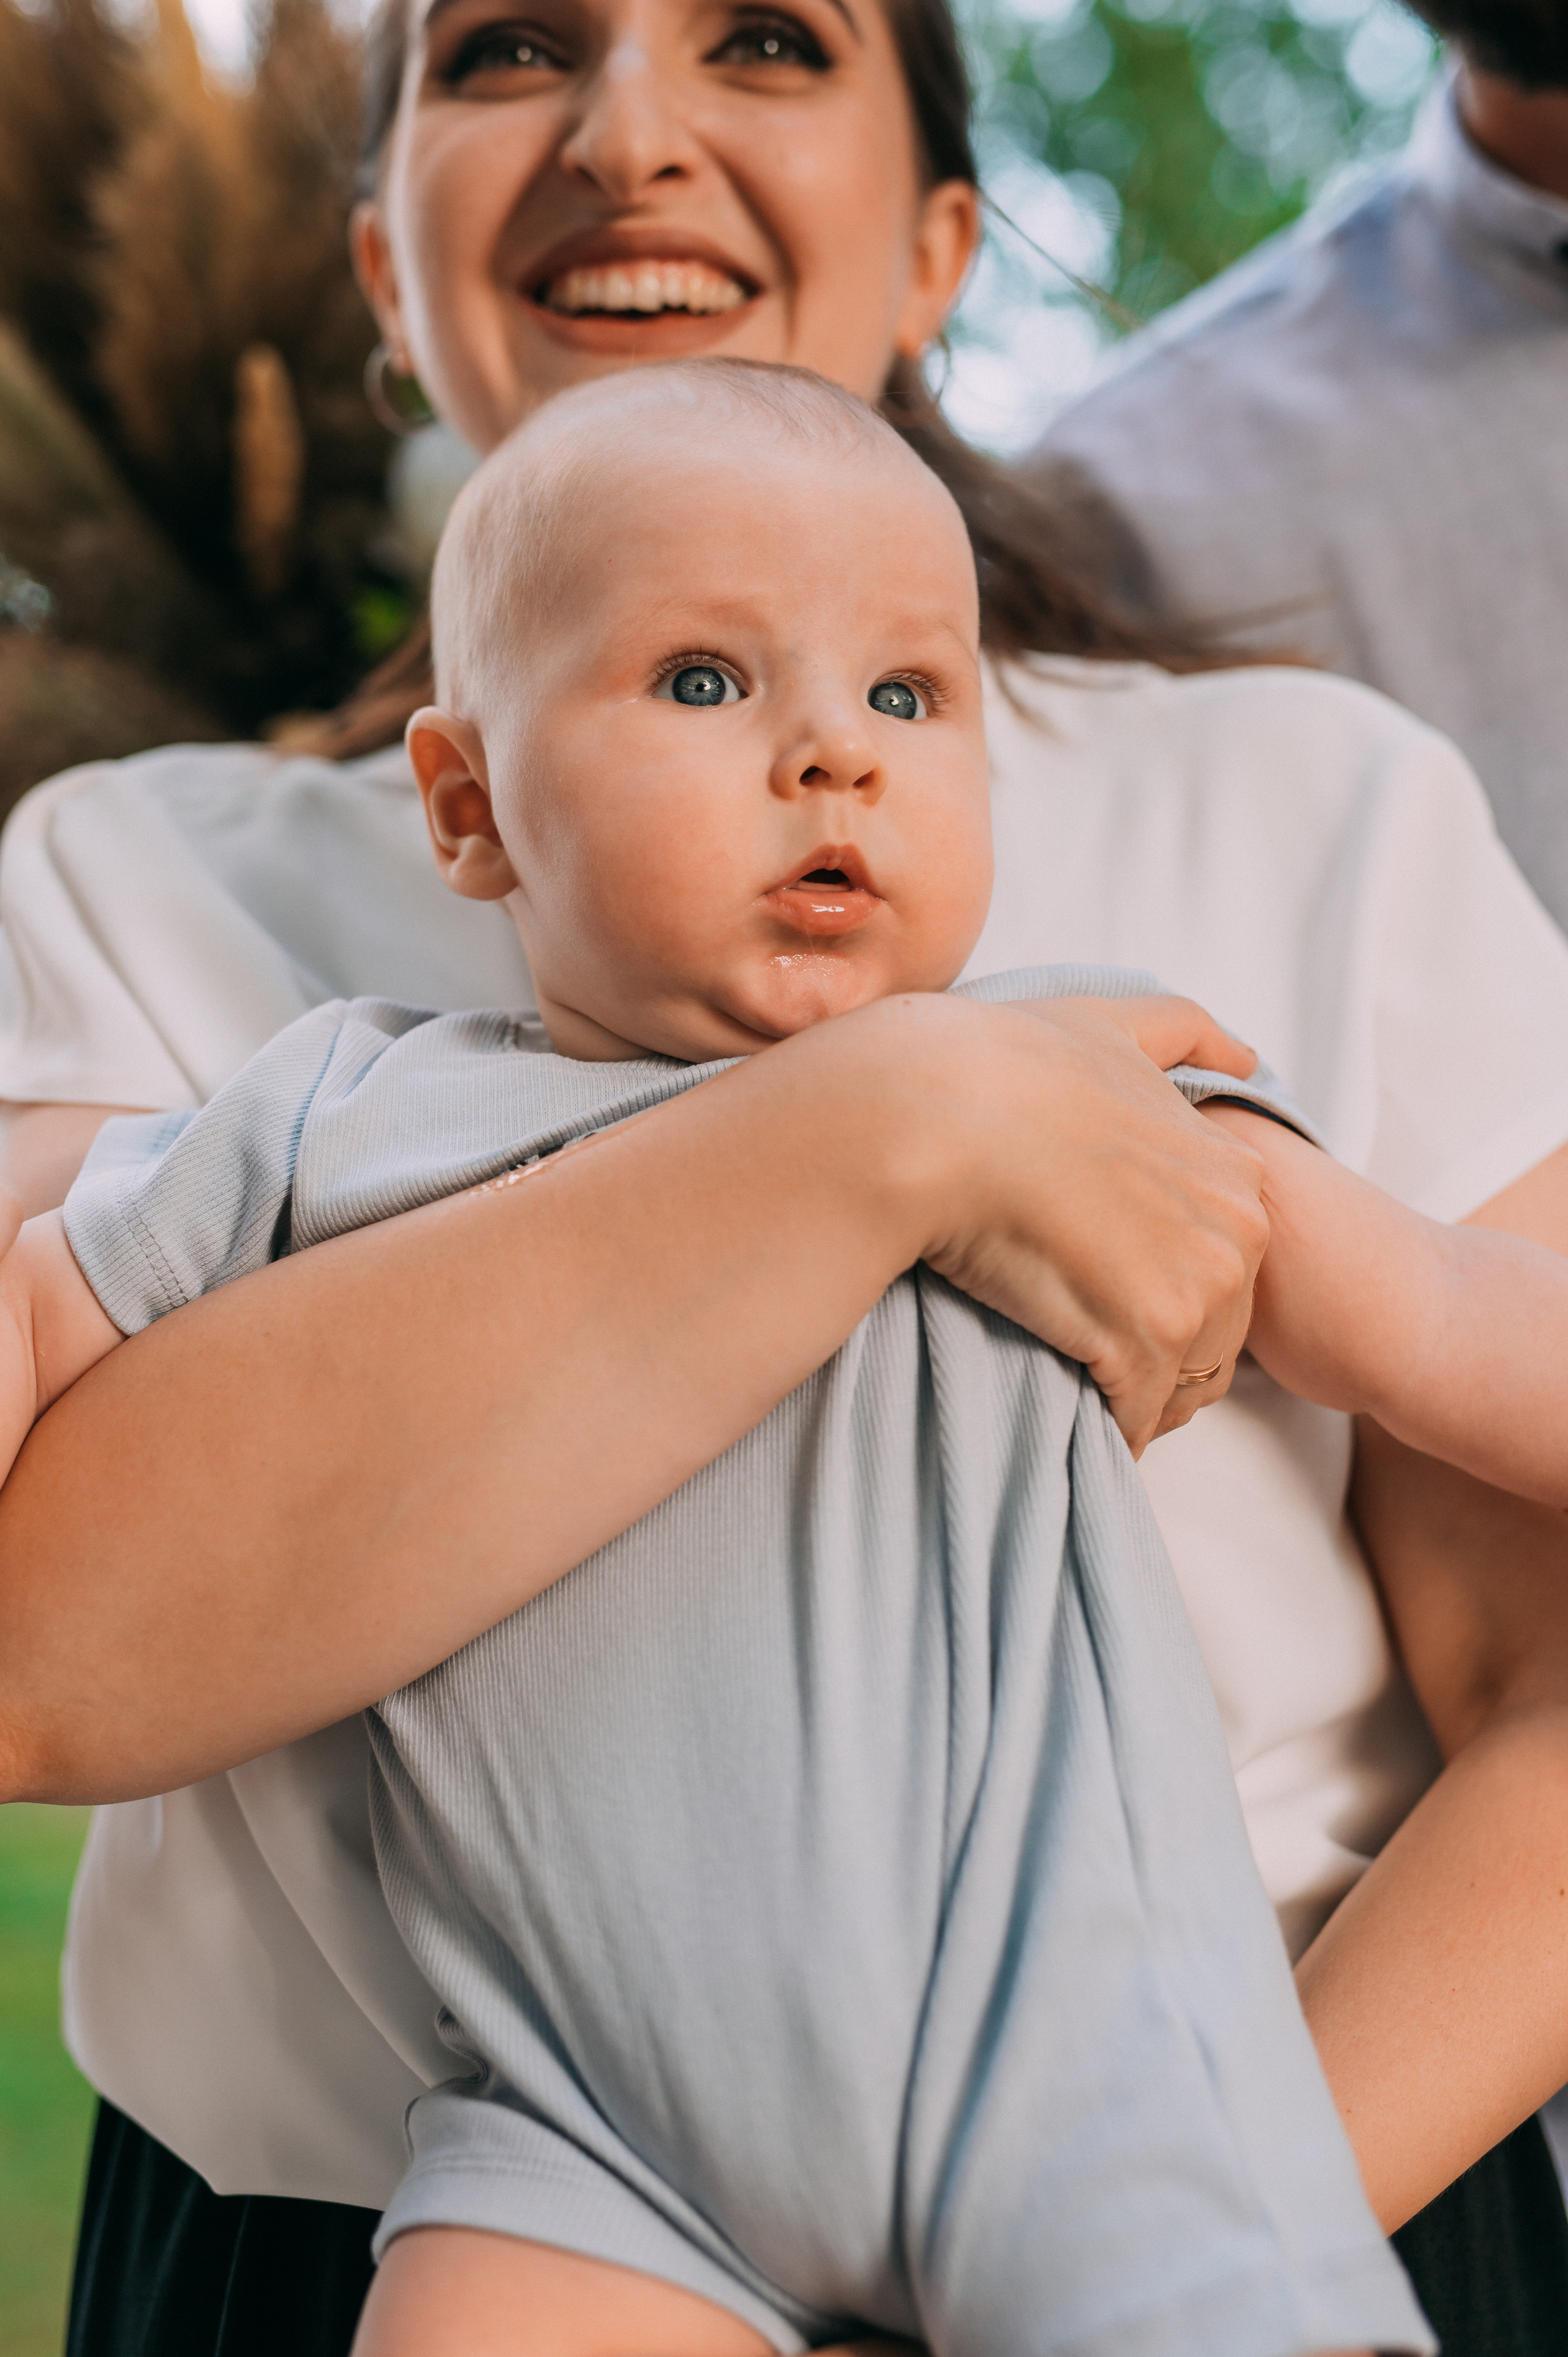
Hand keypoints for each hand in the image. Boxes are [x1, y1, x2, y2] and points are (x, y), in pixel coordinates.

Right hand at [857, 995, 1268, 1453]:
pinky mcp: (1144, 1339)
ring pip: (1185, 1381)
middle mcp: (1236, 1230)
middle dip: (1166, 1356)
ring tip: (1085, 1395)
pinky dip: (1109, 1427)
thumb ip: (1183, 1032)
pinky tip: (1072, 1418)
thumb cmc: (1006, 1065)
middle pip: (1218, 1332)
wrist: (938, 1114)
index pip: (1227, 1267)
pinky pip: (1138, 1416)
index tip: (1114, 1297)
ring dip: (1141, 1399)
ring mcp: (1197, 1287)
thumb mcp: (1110, 1024)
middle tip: (1098, 1361)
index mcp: (1232, 1171)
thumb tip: (1246, 1056)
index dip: (1170, 1290)